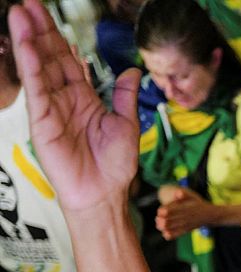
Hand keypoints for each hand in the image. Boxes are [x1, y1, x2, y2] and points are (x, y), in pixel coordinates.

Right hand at [9, 0, 139, 211]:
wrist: (105, 193)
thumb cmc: (114, 167)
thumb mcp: (127, 125)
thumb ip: (124, 97)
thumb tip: (132, 72)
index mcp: (84, 98)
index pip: (67, 61)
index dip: (57, 37)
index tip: (47, 14)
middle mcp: (65, 100)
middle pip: (49, 57)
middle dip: (39, 30)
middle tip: (27, 3)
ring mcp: (52, 109)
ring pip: (39, 68)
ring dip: (29, 40)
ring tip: (19, 13)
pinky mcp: (43, 121)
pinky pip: (37, 89)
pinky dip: (31, 67)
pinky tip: (27, 46)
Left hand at [155, 187, 213, 239]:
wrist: (209, 215)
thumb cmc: (198, 204)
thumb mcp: (193, 196)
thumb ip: (184, 194)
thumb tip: (178, 193)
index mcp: (184, 208)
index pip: (171, 210)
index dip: (163, 211)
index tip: (160, 211)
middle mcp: (184, 217)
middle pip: (168, 220)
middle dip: (160, 220)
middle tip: (158, 218)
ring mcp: (185, 225)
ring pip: (170, 228)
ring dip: (163, 227)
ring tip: (159, 224)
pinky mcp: (186, 231)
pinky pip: (176, 235)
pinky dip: (169, 235)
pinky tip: (165, 232)